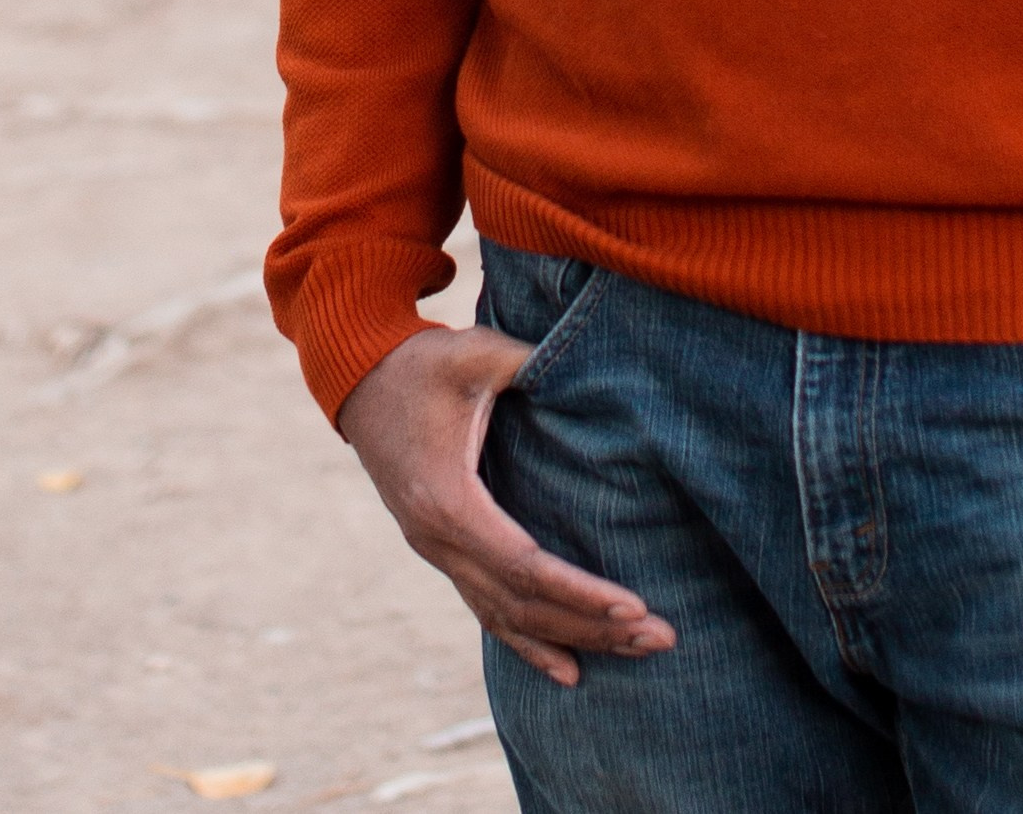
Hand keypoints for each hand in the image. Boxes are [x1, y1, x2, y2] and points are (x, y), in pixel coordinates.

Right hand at [336, 324, 675, 686]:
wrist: (360, 379)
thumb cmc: (420, 364)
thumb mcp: (471, 353)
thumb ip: (524, 361)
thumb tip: (582, 359)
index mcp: (448, 501)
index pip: (525, 567)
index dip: (580, 592)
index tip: (634, 606)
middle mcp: (439, 541)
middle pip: (524, 606)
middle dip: (594, 626)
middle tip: (661, 638)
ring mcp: (438, 552)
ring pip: (510, 618)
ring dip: (574, 639)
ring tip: (638, 650)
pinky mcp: (443, 550)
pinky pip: (489, 611)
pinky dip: (530, 645)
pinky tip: (569, 670)